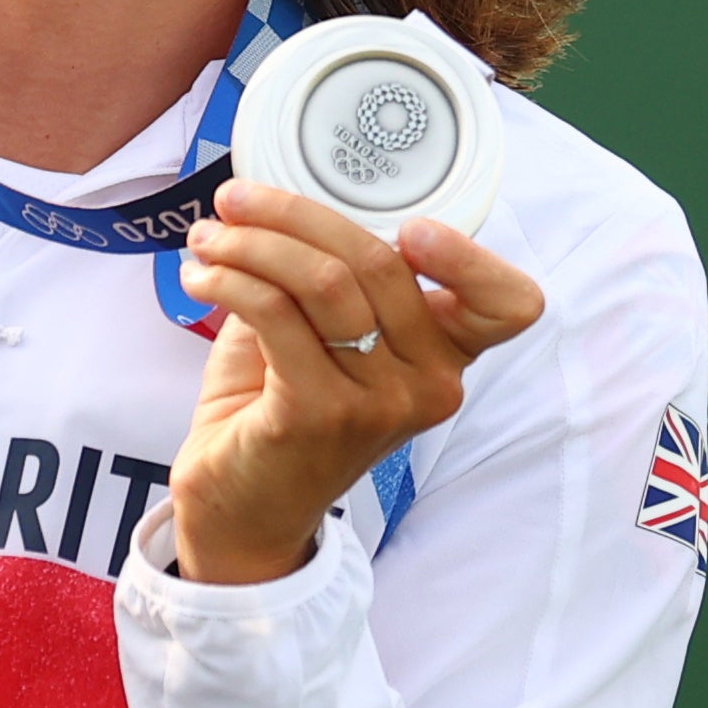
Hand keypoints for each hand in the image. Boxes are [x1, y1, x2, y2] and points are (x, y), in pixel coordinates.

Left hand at [168, 181, 544, 585]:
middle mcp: (428, 384)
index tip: (408, 223)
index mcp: (445, 357)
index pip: (507, 305)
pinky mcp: (317, 413)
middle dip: (294, 214)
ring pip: (322, 280)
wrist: (241, 509)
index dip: (469, 255)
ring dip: (250, 243)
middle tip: (235, 198)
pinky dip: (228, 279)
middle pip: (379, 260)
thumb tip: (285, 198)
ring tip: (209, 238)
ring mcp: (377, 403)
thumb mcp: (326, 336)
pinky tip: (200, 278)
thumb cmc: (282, 409)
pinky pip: (273, 312)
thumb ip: (336, 278)